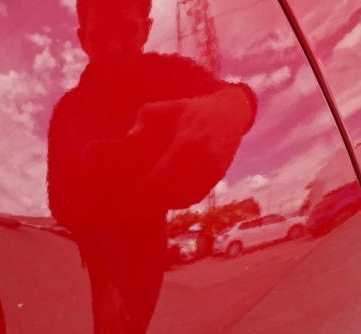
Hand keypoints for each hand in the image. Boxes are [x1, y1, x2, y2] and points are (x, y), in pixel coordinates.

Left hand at [127, 85, 254, 204]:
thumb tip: (130, 137)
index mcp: (188, 143)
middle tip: (139, 196)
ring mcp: (212, 171)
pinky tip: (170, 194)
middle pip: (172, 192)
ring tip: (153, 195)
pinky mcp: (217, 177)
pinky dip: (182, 199)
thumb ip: (146, 117)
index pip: (161, 177)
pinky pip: (196, 196)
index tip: (133, 190)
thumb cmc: (194, 109)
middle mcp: (203, 160)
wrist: (230, 113)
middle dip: (153, 196)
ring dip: (167, 200)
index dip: (145, 188)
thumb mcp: (169, 106)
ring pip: (184, 197)